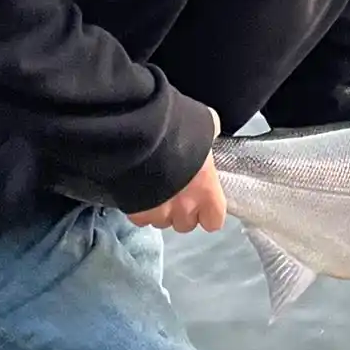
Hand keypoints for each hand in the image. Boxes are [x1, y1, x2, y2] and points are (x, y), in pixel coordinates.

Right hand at [127, 109, 226, 233]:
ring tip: (156, 186)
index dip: (208, 212)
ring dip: (160, 209)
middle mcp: (184, 208)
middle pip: (185, 223)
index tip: (203, 199)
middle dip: (181, 210)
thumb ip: (210, 135)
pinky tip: (139, 189)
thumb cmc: (179, 131)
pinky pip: (139, 217)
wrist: (143, 135)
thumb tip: (211, 132)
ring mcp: (158, 212)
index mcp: (207, 191)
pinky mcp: (135, 211)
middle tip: (177, 188)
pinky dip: (139, 207)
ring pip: (161, 221)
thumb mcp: (206, 125)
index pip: (214, 221)